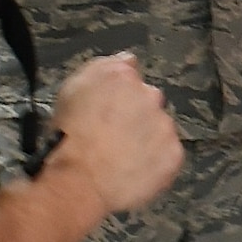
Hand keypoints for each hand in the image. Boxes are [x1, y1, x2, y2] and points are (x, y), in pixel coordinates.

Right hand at [51, 53, 182, 211]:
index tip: (110, 106)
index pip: (129, 71)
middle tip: (114, 135)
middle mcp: (150, 95)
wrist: (80, 180)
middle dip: (135, 114)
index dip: (119, 90)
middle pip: (148, 101)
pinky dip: (155, 162)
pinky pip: (167, 156)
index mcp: (122, 76)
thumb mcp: (70, 91)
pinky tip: (134, 171)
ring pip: (159, 128)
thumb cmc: (67, 137)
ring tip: (122, 158)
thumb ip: (99, 70)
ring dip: (146, 138)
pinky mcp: (174, 154)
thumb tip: (126, 61)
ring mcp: (165, 126)